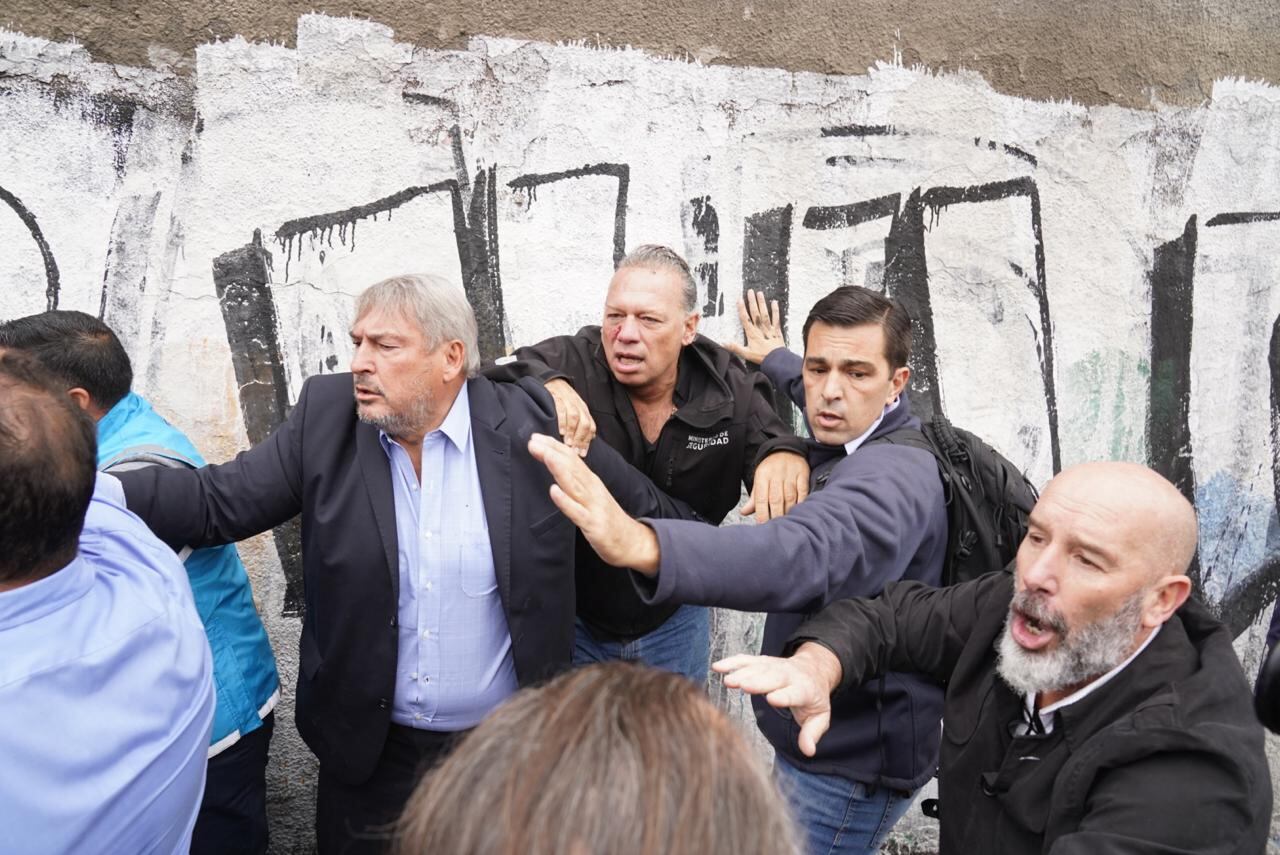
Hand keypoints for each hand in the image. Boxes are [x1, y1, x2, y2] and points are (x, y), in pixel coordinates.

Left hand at [527, 433, 660, 574]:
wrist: (632, 541)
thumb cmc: (608, 518)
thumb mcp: (592, 495)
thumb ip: (577, 482)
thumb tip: (560, 468)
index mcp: (590, 482)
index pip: (571, 459)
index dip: (554, 447)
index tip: (536, 437)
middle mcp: (592, 489)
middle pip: (571, 467)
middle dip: (552, 452)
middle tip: (533, 440)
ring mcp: (593, 506)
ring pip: (574, 484)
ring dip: (558, 468)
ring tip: (544, 454)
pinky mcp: (593, 524)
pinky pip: (577, 512)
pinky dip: (565, 501)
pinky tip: (554, 491)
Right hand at [544, 378, 595, 456]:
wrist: (553, 380)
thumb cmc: (563, 399)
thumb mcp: (575, 409)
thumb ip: (582, 423)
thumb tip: (591, 439)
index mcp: (584, 410)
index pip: (590, 426)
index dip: (587, 441)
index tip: (582, 454)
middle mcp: (578, 405)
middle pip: (584, 423)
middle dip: (580, 439)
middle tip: (574, 451)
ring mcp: (568, 400)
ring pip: (574, 417)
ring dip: (572, 432)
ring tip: (568, 444)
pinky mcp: (556, 396)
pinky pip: (561, 408)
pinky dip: (562, 420)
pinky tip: (561, 431)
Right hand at [713, 642, 841, 756]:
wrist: (812, 670)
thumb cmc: (813, 697)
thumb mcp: (819, 717)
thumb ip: (811, 733)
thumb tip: (808, 751)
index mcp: (804, 689)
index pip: (794, 693)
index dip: (784, 696)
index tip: (772, 699)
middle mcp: (788, 675)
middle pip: (773, 677)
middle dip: (758, 681)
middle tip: (742, 686)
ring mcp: (774, 666)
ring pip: (757, 668)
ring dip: (742, 673)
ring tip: (728, 681)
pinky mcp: (762, 662)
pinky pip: (746, 660)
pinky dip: (732, 662)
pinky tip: (718, 667)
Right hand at [722, 289, 785, 364]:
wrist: (776, 360)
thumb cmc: (761, 357)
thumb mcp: (746, 354)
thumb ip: (735, 347)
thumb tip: (723, 343)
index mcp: (752, 333)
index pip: (745, 318)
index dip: (742, 309)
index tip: (739, 299)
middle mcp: (760, 328)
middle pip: (755, 313)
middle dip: (752, 302)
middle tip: (750, 291)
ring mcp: (769, 328)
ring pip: (764, 313)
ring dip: (762, 303)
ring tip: (759, 293)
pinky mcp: (777, 330)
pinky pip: (776, 318)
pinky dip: (775, 310)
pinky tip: (774, 302)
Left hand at [740, 451, 808, 522]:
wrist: (786, 449)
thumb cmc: (771, 469)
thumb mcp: (760, 480)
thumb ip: (754, 498)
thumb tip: (744, 512)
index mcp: (762, 476)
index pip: (761, 498)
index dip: (762, 514)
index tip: (763, 526)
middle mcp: (776, 475)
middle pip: (776, 499)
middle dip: (775, 515)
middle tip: (776, 527)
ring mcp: (790, 474)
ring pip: (790, 496)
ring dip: (788, 511)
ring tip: (787, 522)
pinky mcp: (803, 474)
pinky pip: (803, 491)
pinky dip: (801, 502)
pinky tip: (799, 511)